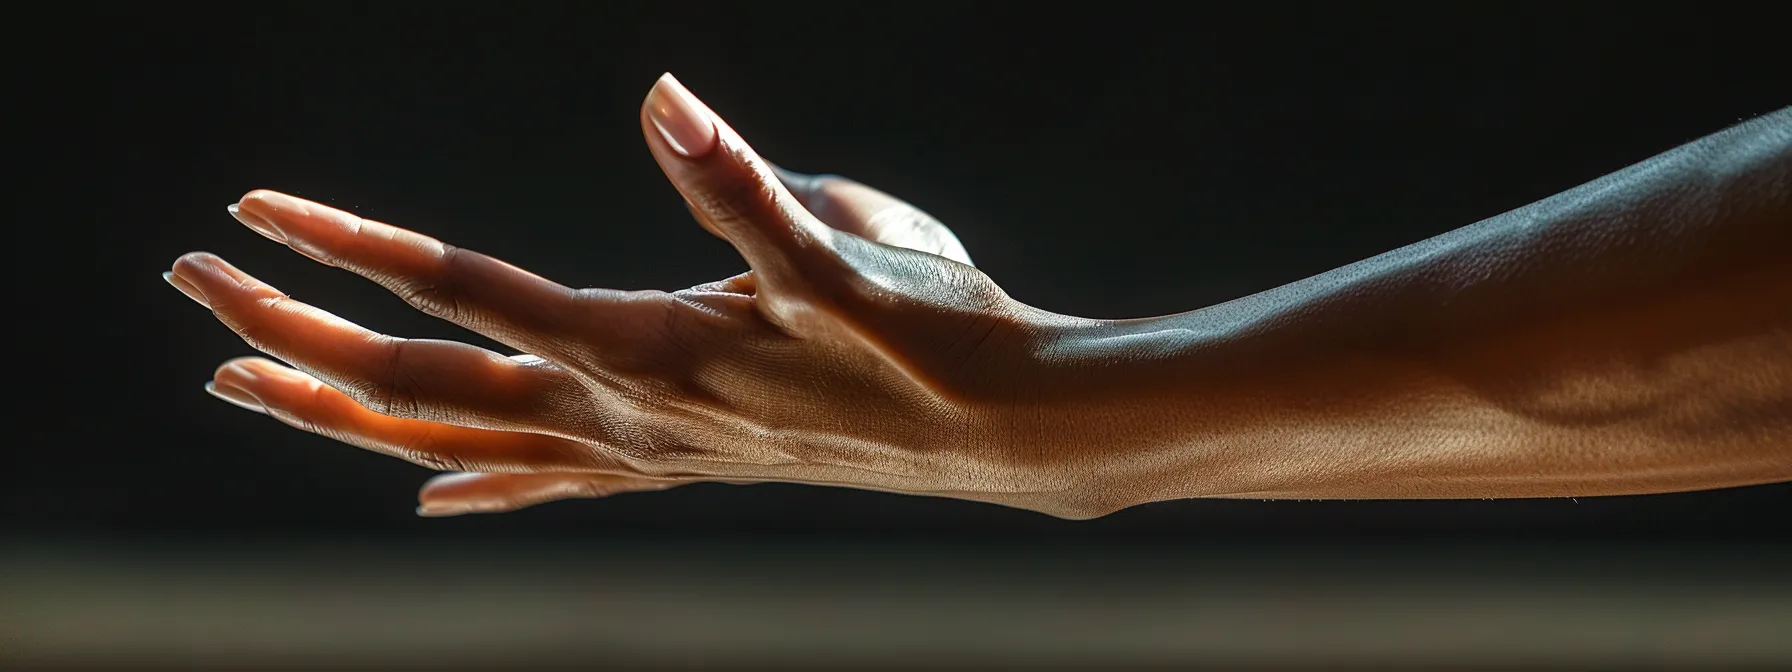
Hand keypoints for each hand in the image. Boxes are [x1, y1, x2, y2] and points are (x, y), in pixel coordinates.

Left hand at [168, 74, 1117, 518]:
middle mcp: (621, 412)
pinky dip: (475, 483)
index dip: (352, 250)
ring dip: (344, 411)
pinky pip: (548, 482)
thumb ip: (735, 176)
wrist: (1002, 430)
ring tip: (244, 389)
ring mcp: (644, 449)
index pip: (464, 294)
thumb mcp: (840, 242)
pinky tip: (429, 497)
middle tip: (190, 290)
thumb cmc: (930, 329)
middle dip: (293, 339)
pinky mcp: (678, 462)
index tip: (253, 215)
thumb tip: (657, 96)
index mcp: (644, 347)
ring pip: (458, 439)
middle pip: (420, 381)